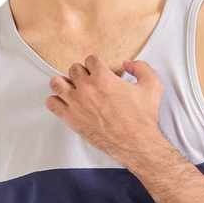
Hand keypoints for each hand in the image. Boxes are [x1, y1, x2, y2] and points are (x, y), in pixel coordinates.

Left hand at [45, 55, 165, 166]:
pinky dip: (56, 102)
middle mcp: (86, 88)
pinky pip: (51, 103)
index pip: (90, 59)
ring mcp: (75, 103)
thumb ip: (141, 67)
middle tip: (88, 83)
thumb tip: (128, 64)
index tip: (99, 73)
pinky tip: (66, 104)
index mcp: (103, 77)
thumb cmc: (142, 118)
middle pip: (73, 69)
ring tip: (73, 90)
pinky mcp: (70, 118)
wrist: (135, 143)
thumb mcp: (152, 86)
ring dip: (64, 84)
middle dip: (82, 74)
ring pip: (57, 83)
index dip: (96, 65)